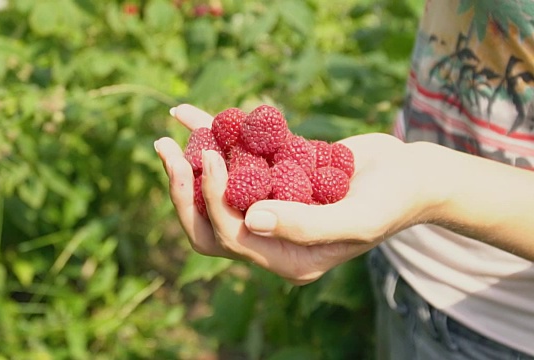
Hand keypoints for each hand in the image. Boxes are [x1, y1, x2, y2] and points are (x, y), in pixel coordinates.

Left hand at [155, 104, 440, 283]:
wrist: (411, 174)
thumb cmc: (393, 201)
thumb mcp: (358, 218)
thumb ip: (307, 226)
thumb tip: (250, 220)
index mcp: (287, 258)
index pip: (231, 238)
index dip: (212, 200)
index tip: (211, 156)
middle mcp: (272, 235)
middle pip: (210, 223)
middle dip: (183, 190)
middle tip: (165, 151)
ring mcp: (270, 206)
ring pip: (215, 194)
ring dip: (188, 165)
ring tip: (166, 137)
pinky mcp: (273, 176)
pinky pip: (236, 161)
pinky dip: (212, 138)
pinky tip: (188, 115)